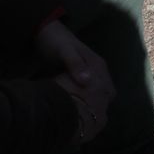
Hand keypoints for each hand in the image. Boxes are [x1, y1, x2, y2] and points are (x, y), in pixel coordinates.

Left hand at [36, 19, 114, 143]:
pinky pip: (85, 93)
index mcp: (98, 66)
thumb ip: (75, 65)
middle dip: (97, 108)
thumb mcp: (64, 51)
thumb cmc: (56, 42)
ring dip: (89, 105)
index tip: (92, 118)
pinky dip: (82, 101)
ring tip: (77, 119)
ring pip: (95, 95)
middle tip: (84, 121)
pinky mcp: (78, 77)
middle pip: (105, 96)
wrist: (44, 32)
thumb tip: (88, 82)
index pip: (109, 91)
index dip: (103, 105)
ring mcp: (88, 74)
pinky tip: (71, 109)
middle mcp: (97, 71)